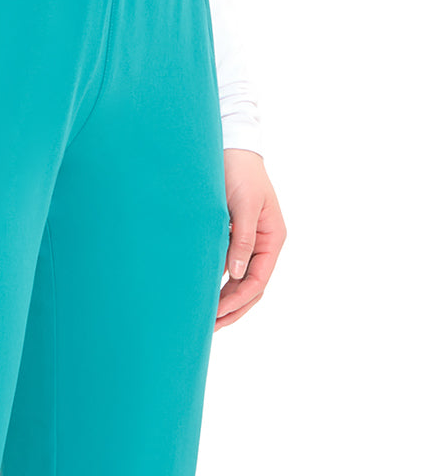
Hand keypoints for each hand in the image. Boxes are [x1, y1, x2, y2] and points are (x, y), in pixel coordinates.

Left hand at [217, 149, 286, 330]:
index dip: (238, 301)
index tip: (216, 314)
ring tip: (203, 320)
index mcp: (273, 238)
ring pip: (240, 284)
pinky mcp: (232, 239)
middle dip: (231, 310)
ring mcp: (248, 244)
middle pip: (251, 289)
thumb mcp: (243, 205)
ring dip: (224, 303)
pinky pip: (229, 271)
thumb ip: (242, 239)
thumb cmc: (238, 172)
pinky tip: (202, 296)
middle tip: (207, 328)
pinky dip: (218, 286)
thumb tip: (238, 273)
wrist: (229, 147)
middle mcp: (263, 245)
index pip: (258, 281)